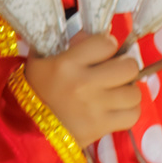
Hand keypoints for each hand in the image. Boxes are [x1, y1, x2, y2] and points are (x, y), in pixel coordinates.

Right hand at [22, 33, 142, 147]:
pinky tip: (117, 107)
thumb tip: (96, 36)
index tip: (104, 51)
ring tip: (117, 91)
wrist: (27, 126)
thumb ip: (70, 46)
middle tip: (116, 71)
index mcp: (67, 63)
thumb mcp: (41, 60)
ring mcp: (96, 107)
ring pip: (134, 93)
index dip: (108, 45)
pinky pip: (132, 115)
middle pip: (128, 68)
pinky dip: (129, 110)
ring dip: (128, 90)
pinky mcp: (103, 126)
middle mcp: (84, 83)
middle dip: (125, 67)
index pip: (106, 44)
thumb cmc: (35, 89)